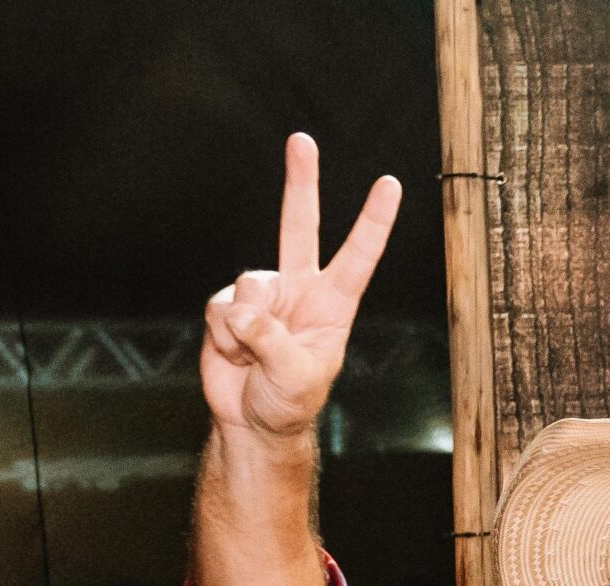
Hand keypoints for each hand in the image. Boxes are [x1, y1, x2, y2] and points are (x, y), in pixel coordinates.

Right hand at [200, 133, 401, 440]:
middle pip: (299, 226)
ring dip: (245, 323)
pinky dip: (222, 335)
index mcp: (334, 304)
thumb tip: (241, 309)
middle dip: (300, 182)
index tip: (390, 184)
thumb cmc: (289, 401)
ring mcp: (263, 296)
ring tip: (252, 355)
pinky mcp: (228, 306)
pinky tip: (232, 354)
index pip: (358, 255)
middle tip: (302, 140)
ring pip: (249, 284)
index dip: (373, 220)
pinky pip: (219, 308)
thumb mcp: (295, 376)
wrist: (252, 420)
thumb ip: (271, 339)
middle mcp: (300, 289)